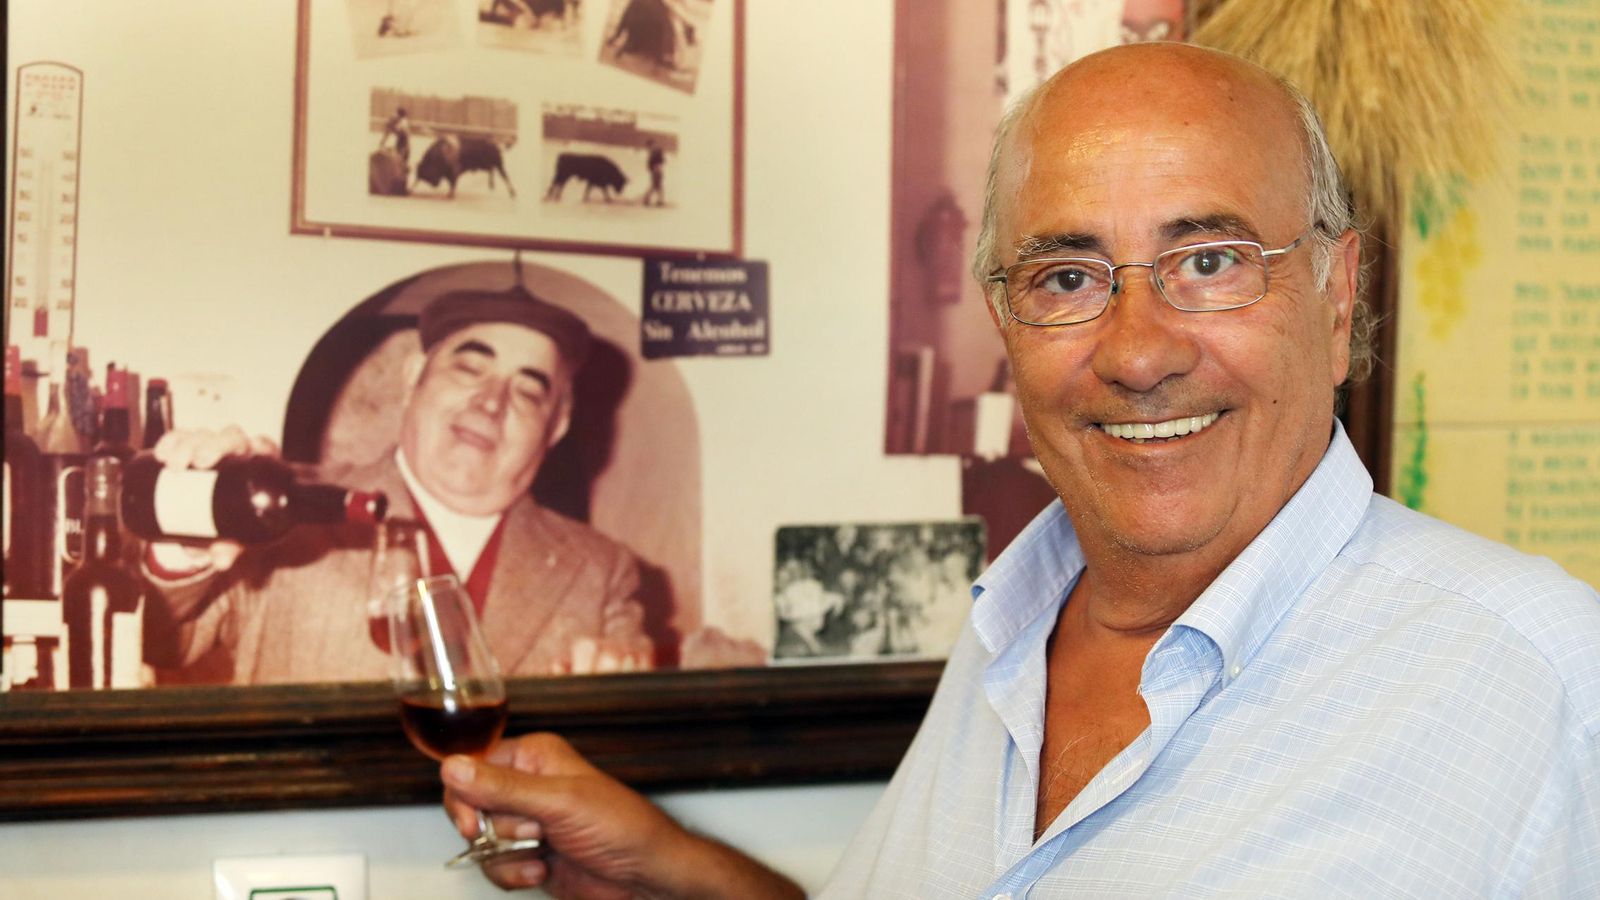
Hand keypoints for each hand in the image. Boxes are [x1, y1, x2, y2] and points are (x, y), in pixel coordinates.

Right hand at [145, 426, 279, 574]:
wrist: (228, 516)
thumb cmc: (244, 519)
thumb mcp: (241, 533)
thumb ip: (232, 546)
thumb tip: (219, 561)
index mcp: (262, 464)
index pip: (262, 446)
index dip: (249, 446)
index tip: (228, 458)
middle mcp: (242, 450)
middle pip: (229, 436)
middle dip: (208, 445)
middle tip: (193, 464)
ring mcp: (216, 446)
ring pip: (203, 435)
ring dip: (185, 444)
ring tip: (171, 464)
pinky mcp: (194, 447)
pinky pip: (182, 438)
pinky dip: (171, 441)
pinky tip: (160, 453)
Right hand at [441, 733, 801, 899]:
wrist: (646, 876)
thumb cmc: (621, 827)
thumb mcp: (558, 802)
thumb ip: (502, 787)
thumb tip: (452, 766)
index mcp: (532, 757)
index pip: (471, 767)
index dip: (466, 797)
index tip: (476, 824)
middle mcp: (526, 785)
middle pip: (470, 807)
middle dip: (495, 830)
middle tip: (529, 834)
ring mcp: (526, 822)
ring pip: (481, 841)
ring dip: (508, 855)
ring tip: (544, 850)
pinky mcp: (528, 854)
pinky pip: (493, 866)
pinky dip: (513, 874)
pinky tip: (543, 870)